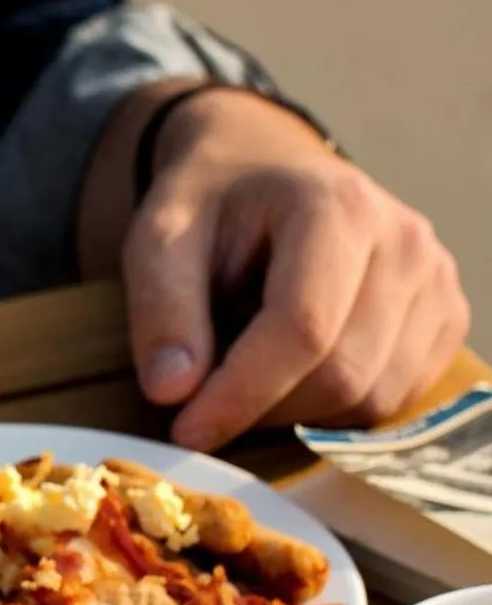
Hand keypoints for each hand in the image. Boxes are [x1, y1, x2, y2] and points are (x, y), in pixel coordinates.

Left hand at [123, 86, 469, 449]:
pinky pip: (393, 402)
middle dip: (265, 409)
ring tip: (254, 371)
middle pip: (341, 376)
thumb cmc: (212, 209)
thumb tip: (173, 391)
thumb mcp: (159, 240)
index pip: (304, 329)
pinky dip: (336, 412)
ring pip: (371, 400)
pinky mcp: (444, 318)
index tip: (186, 431)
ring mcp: (434, 281)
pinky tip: (298, 373)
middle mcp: (404, 241)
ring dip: (298, 414)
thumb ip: (162, 310)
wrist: (266, 173)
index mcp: (338, 207)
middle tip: (210, 399)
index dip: (242, 395)